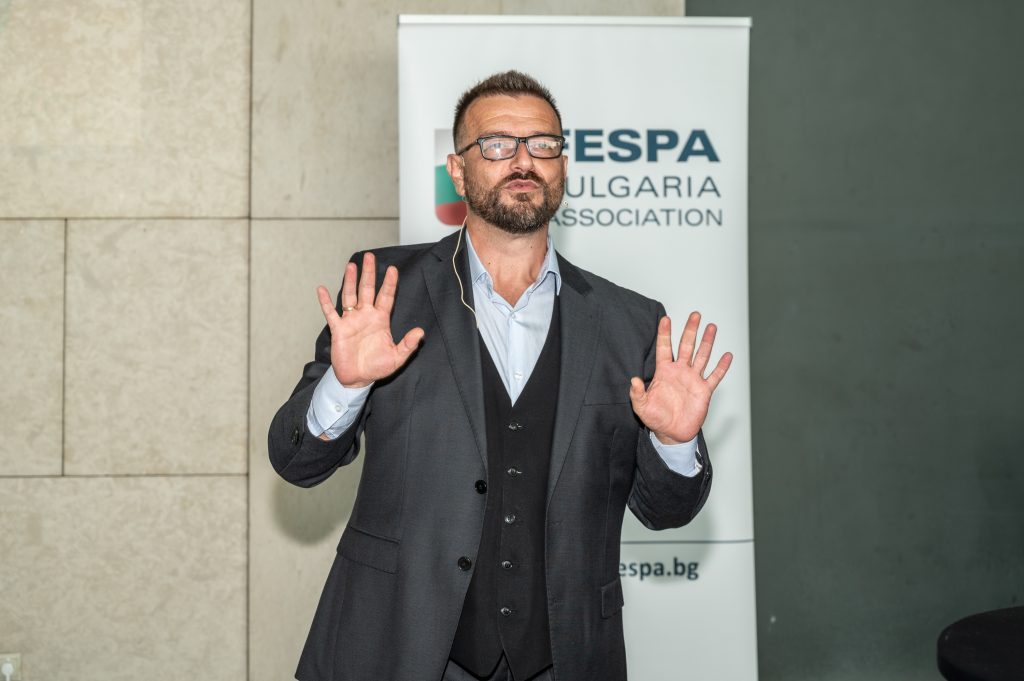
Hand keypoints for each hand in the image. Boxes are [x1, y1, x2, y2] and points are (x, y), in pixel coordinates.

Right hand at [317, 252, 423, 388]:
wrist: (357, 379)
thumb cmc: (377, 367)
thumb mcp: (397, 358)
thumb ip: (408, 345)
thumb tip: (421, 332)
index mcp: (381, 320)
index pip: (386, 297)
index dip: (389, 284)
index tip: (393, 269)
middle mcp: (366, 316)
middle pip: (367, 290)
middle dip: (369, 274)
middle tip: (370, 257)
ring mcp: (351, 321)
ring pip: (350, 296)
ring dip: (350, 281)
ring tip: (351, 266)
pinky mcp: (338, 329)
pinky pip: (331, 313)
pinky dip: (325, 302)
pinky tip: (321, 289)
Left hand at [629, 312, 731, 444]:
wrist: (672, 433)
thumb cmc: (656, 418)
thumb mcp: (641, 406)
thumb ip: (636, 393)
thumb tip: (632, 380)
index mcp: (664, 372)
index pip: (664, 348)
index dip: (664, 333)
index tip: (665, 319)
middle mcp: (680, 372)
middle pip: (686, 346)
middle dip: (690, 330)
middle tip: (695, 315)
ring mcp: (693, 379)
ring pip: (702, 356)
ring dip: (707, 342)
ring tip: (712, 327)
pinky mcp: (704, 391)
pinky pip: (715, 376)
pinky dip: (722, 367)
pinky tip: (727, 355)